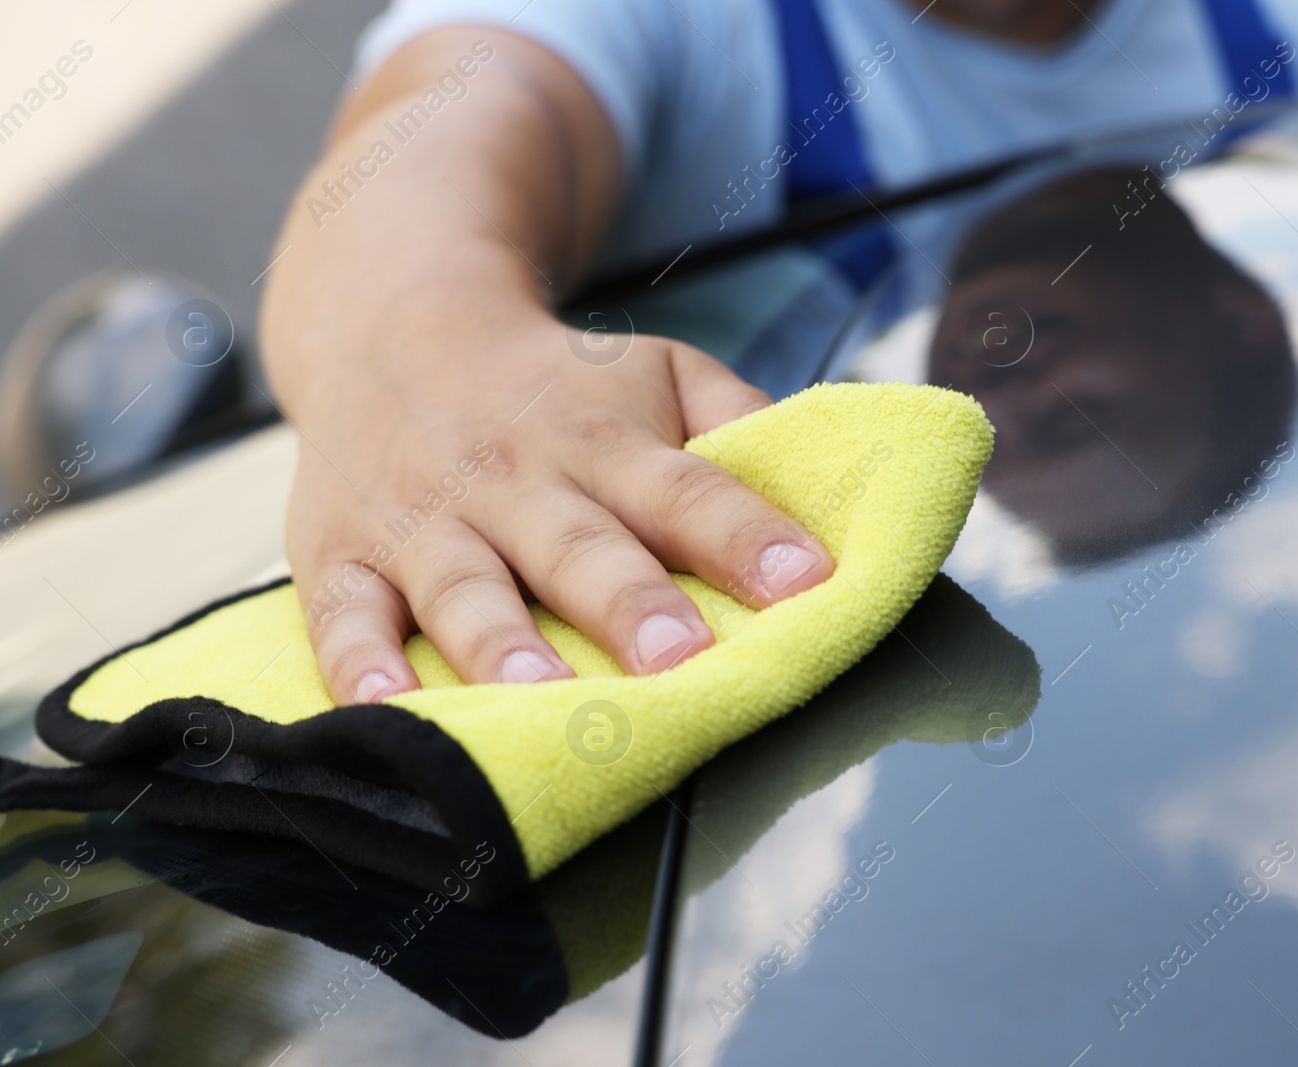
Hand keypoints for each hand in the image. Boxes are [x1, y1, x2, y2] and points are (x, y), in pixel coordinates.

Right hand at [277, 309, 833, 703]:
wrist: (391, 331)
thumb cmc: (551, 383)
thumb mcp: (654, 371)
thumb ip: (734, 420)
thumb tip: (828, 482)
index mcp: (600, 437)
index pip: (684, 489)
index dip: (744, 534)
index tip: (806, 582)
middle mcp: (515, 479)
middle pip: (580, 546)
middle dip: (631, 603)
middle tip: (682, 657)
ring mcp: (424, 518)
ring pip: (465, 586)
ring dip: (503, 644)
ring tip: (542, 696)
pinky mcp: (341, 553)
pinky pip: (343, 613)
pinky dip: (359, 662)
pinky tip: (384, 705)